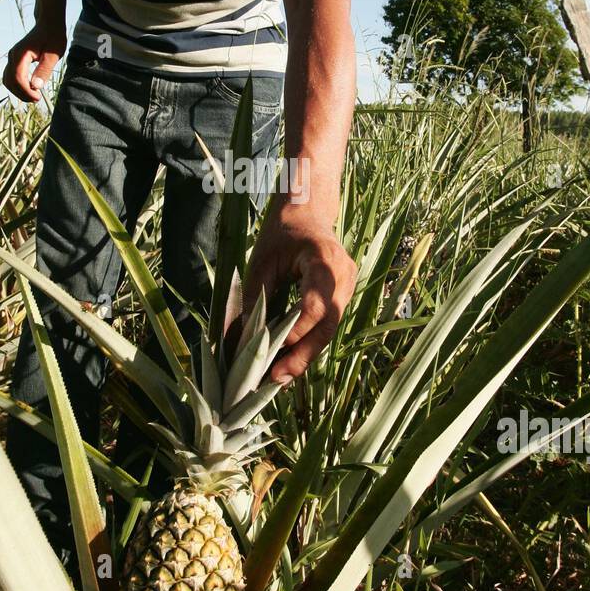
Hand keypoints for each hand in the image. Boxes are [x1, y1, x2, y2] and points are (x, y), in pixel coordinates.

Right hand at [3, 23, 67, 103]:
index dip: (26, 91)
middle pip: (10, 81)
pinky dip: (17, 85)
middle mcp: (13, 55)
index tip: (38, 97)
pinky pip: (10, 75)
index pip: (18, 78)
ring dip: (18, 91)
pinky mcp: (15, 59)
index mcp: (21, 54)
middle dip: (22, 93)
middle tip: (37, 99)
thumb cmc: (53, 36)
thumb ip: (44, 70)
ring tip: (33, 95)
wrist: (48, 23)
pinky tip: (30, 88)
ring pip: (8, 79)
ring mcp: (12, 57)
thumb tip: (36, 86)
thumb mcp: (52, 55)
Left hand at [241, 202, 357, 384]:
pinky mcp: (344, 296)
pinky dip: (309, 342)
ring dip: (305, 354)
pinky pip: (327, 324)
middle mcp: (344, 276)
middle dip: (302, 354)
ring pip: (329, 329)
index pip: (315, 304)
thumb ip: (253, 297)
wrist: (308, 213)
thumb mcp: (261, 261)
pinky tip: (290, 360)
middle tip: (277, 378)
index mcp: (324, 260)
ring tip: (280, 376)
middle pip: (327, 325)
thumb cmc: (282, 233)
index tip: (272, 347)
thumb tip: (240, 338)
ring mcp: (348, 287)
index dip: (296, 330)